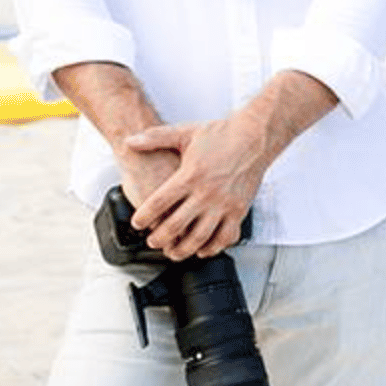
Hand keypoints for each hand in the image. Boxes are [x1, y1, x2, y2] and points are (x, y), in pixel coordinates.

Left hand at [122, 112, 274, 260]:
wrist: (255, 137)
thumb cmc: (222, 135)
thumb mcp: (185, 133)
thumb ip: (155, 138)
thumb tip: (130, 141)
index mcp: (190, 175)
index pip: (159, 202)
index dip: (144, 216)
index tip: (137, 223)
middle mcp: (206, 193)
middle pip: (176, 225)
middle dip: (159, 238)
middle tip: (152, 241)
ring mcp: (224, 204)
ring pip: (200, 237)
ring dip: (183, 250)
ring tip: (173, 252)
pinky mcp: (239, 210)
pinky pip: (225, 237)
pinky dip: (213, 248)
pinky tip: (203, 250)